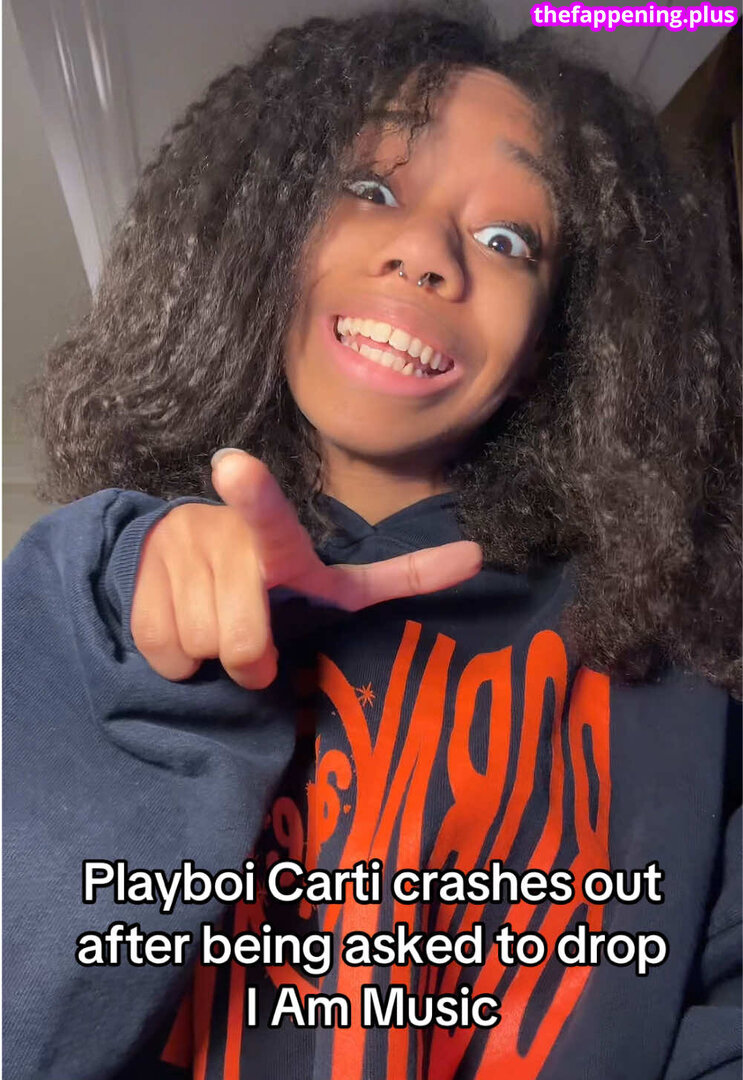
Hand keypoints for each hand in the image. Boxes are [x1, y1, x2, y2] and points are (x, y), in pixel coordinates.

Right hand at [131, 450, 481, 688]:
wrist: (180, 567)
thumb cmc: (271, 584)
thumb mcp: (332, 582)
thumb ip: (399, 577)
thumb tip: (476, 556)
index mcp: (281, 544)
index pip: (274, 523)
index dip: (257, 497)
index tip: (233, 465)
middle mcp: (227, 536)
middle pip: (241, 640)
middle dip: (249, 659)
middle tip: (249, 641)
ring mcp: (179, 551)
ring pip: (200, 648)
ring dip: (210, 655)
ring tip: (212, 619)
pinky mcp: (139, 574)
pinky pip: (163, 651)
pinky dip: (174, 659)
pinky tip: (179, 622)